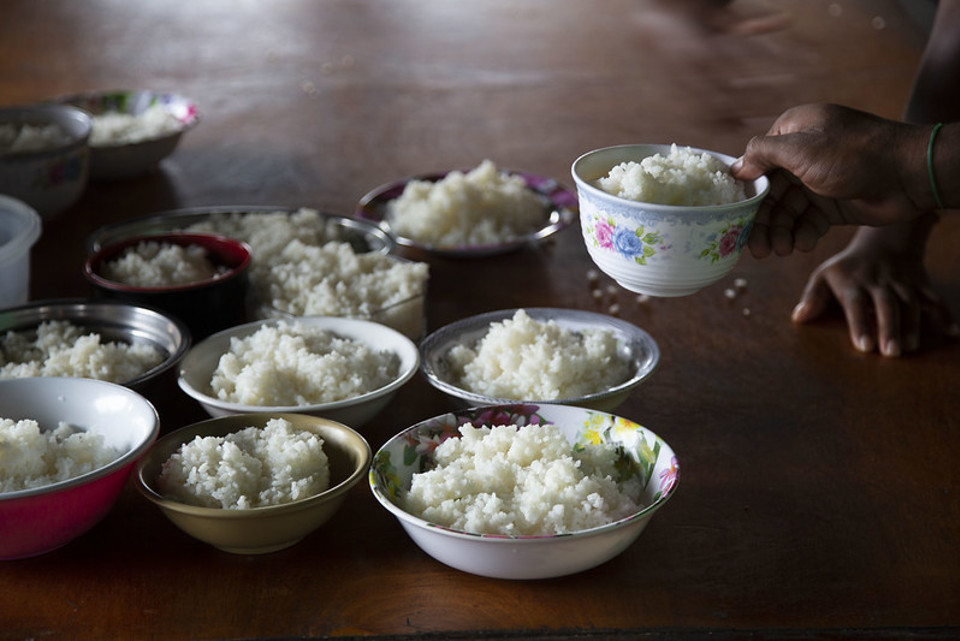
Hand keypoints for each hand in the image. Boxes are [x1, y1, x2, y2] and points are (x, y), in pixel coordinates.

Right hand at [732, 103, 930, 256]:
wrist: (907, 175)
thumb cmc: (853, 153)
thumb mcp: (801, 148)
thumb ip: (763, 154)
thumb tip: (736, 168)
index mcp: (792, 134)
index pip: (756, 164)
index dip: (744, 193)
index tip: (732, 218)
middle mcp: (801, 156)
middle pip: (769, 194)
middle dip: (762, 222)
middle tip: (755, 248)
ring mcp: (817, 181)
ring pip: (787, 211)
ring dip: (780, 232)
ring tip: (780, 250)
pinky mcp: (832, 204)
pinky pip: (808, 222)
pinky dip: (802, 234)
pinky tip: (802, 244)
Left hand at [791, 219, 957, 355]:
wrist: (883, 240)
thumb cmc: (847, 268)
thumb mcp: (824, 275)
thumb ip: (812, 298)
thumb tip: (798, 318)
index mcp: (854, 283)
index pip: (856, 305)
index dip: (860, 325)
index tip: (864, 346)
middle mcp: (879, 283)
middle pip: (886, 306)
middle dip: (889, 328)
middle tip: (891, 353)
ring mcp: (902, 284)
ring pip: (911, 304)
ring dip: (913, 325)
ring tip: (911, 347)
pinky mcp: (921, 285)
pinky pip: (935, 300)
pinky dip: (946, 315)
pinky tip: (954, 333)